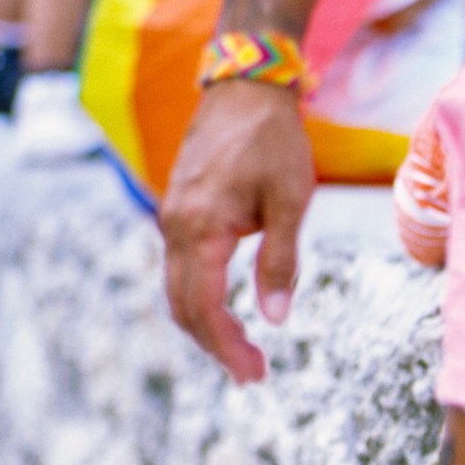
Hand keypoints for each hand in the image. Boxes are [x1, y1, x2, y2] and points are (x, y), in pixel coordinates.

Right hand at [161, 81, 316, 383]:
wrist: (246, 88)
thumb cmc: (275, 141)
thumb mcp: (290, 201)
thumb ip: (281, 261)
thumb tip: (275, 319)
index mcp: (200, 229)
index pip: (205, 307)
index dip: (227, 347)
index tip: (255, 374)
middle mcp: (176, 228)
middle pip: (184, 307)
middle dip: (216, 346)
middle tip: (253, 375)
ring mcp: (173, 219)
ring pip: (178, 290)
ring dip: (206, 326)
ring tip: (243, 353)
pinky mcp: (180, 211)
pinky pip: (182, 268)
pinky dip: (201, 299)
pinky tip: (228, 312)